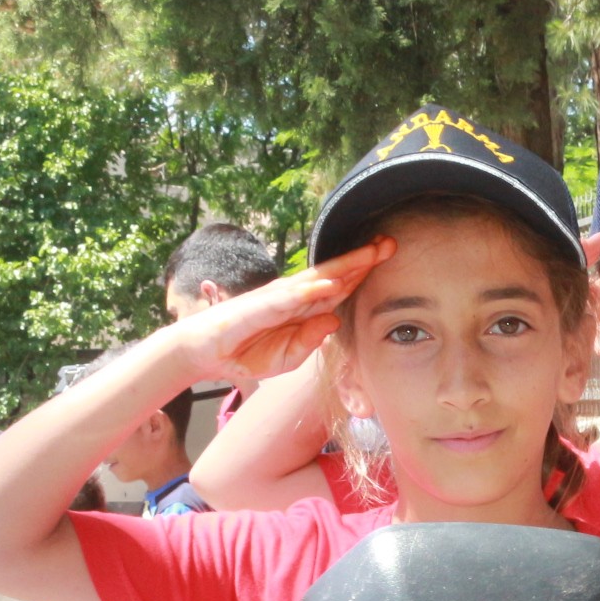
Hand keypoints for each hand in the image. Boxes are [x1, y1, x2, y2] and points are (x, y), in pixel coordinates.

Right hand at [169, 240, 392, 387]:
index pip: (340, 287)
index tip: (387, 257)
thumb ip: (311, 341)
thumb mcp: (289, 357)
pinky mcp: (261, 306)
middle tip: (391, 243)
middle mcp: (295, 298)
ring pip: (318, 278)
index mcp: (305, 309)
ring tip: (372, 252)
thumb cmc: (248, 354)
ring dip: (345, 265)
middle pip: (335, 274)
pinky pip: (291, 298)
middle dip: (363, 259)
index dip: (363, 273)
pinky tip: (332, 284)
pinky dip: (312, 291)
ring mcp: (279, 299)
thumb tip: (335, 322)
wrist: (208, 355)